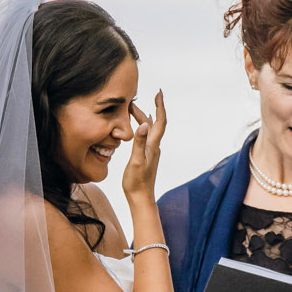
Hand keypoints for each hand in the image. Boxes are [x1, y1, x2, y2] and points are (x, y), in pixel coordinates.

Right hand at [119, 90, 166, 204]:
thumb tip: (144, 124)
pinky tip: (138, 127)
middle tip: (133, 99)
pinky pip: (145, 136)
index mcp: (152, 145)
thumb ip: (139, 143)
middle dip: (146, 108)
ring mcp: (150, 151)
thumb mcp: (135, 161)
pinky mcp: (146, 156)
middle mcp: (154, 146)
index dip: (160, 106)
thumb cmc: (137, 182)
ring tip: (131, 109)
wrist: (141, 198)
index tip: (159, 93)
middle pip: (153, 123)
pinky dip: (142, 127)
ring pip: (148, 129)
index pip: (160, 121)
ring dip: (142, 117)